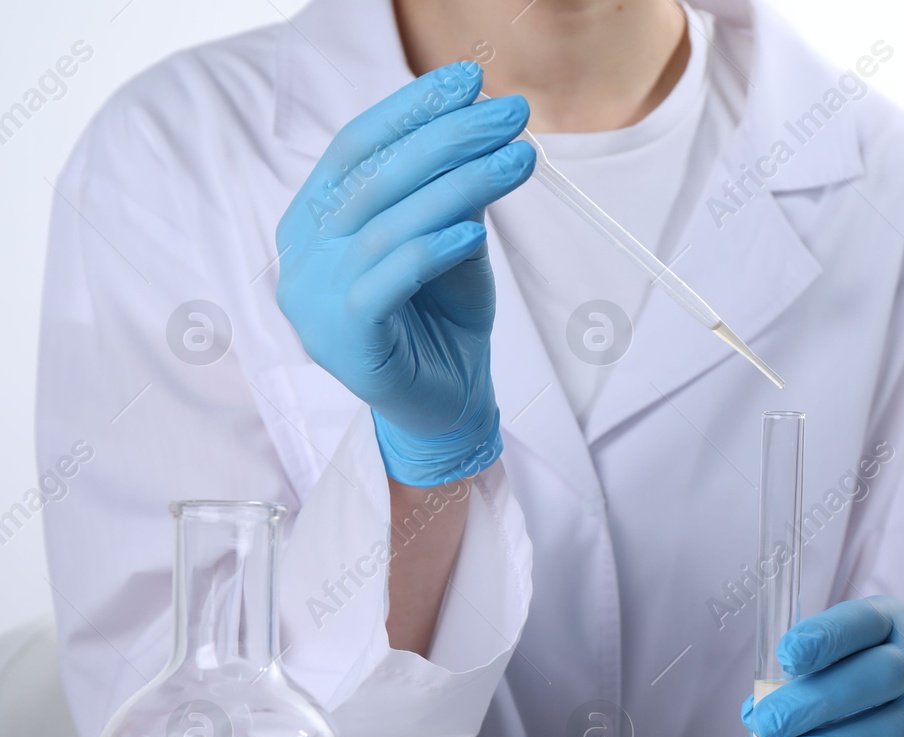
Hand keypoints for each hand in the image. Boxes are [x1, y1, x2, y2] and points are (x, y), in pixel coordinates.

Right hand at [274, 63, 535, 485]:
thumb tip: (483, 128)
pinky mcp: (343, 338)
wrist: (445, 409)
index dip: (412, 109)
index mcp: (315, 217)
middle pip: (377, 176)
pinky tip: (477, 229)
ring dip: (460, 184)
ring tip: (519, 159)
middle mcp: (302, 252)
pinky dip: (432, 250)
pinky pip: (387, 279)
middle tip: (511, 113)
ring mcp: (314, 296)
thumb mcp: (450, 244)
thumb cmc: (441, 322)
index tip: (470, 79)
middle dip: (449, 137)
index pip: (360, 145)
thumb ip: (451, 194)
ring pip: (389, 223)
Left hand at [742, 596, 903, 736]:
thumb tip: (756, 711)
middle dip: (818, 701)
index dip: (827, 636)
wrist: (902, 733)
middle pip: (882, 675)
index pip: (866, 620)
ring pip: (888, 731)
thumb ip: (788, 685)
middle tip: (768, 724)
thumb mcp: (820, 671)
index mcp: (893, 624)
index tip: (786, 655)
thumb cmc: (847, 692)